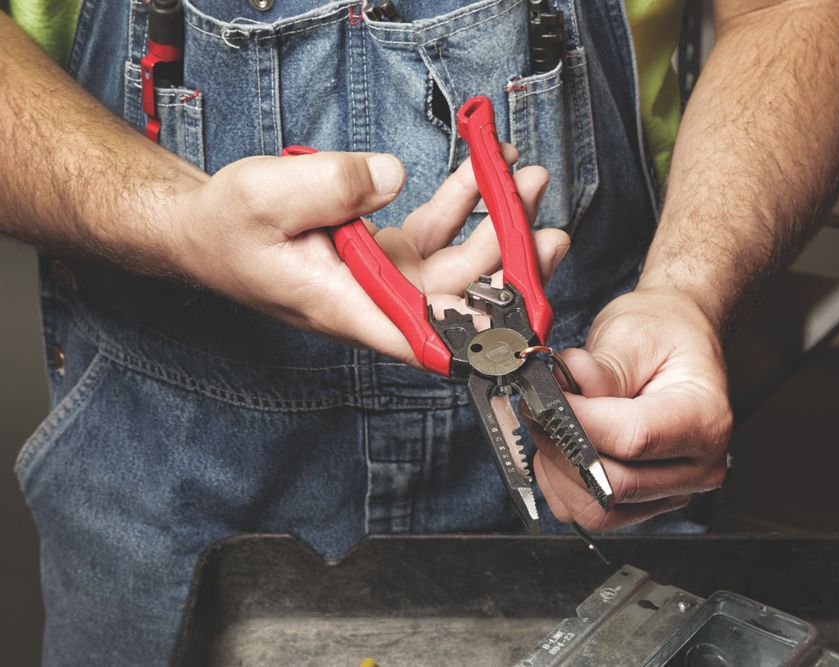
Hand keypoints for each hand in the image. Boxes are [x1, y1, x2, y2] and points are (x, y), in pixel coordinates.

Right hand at [168, 146, 568, 365]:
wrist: (205, 227)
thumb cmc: (226, 227)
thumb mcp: (266, 197)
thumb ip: (330, 186)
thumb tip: (393, 176)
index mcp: (348, 306)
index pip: (425, 337)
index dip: (478, 340)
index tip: (528, 328)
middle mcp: (375, 302)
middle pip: (459, 297)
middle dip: (510, 262)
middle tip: (548, 226)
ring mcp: (384, 278)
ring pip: (458, 263)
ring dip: (498, 225)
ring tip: (531, 182)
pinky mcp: (386, 254)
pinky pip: (438, 232)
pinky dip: (464, 203)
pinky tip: (488, 171)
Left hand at [531, 287, 731, 530]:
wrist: (675, 344)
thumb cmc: (662, 336)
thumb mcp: (631, 335)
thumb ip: (599, 370)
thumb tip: (564, 393)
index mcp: (706, 419)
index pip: (632, 438)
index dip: (577, 420)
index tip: (545, 397)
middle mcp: (698, 465)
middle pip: (613, 482)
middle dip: (562, 444)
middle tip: (540, 407)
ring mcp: (673, 490)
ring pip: (596, 508)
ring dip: (559, 469)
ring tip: (555, 424)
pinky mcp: (644, 503)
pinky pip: (588, 512)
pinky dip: (562, 483)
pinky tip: (563, 446)